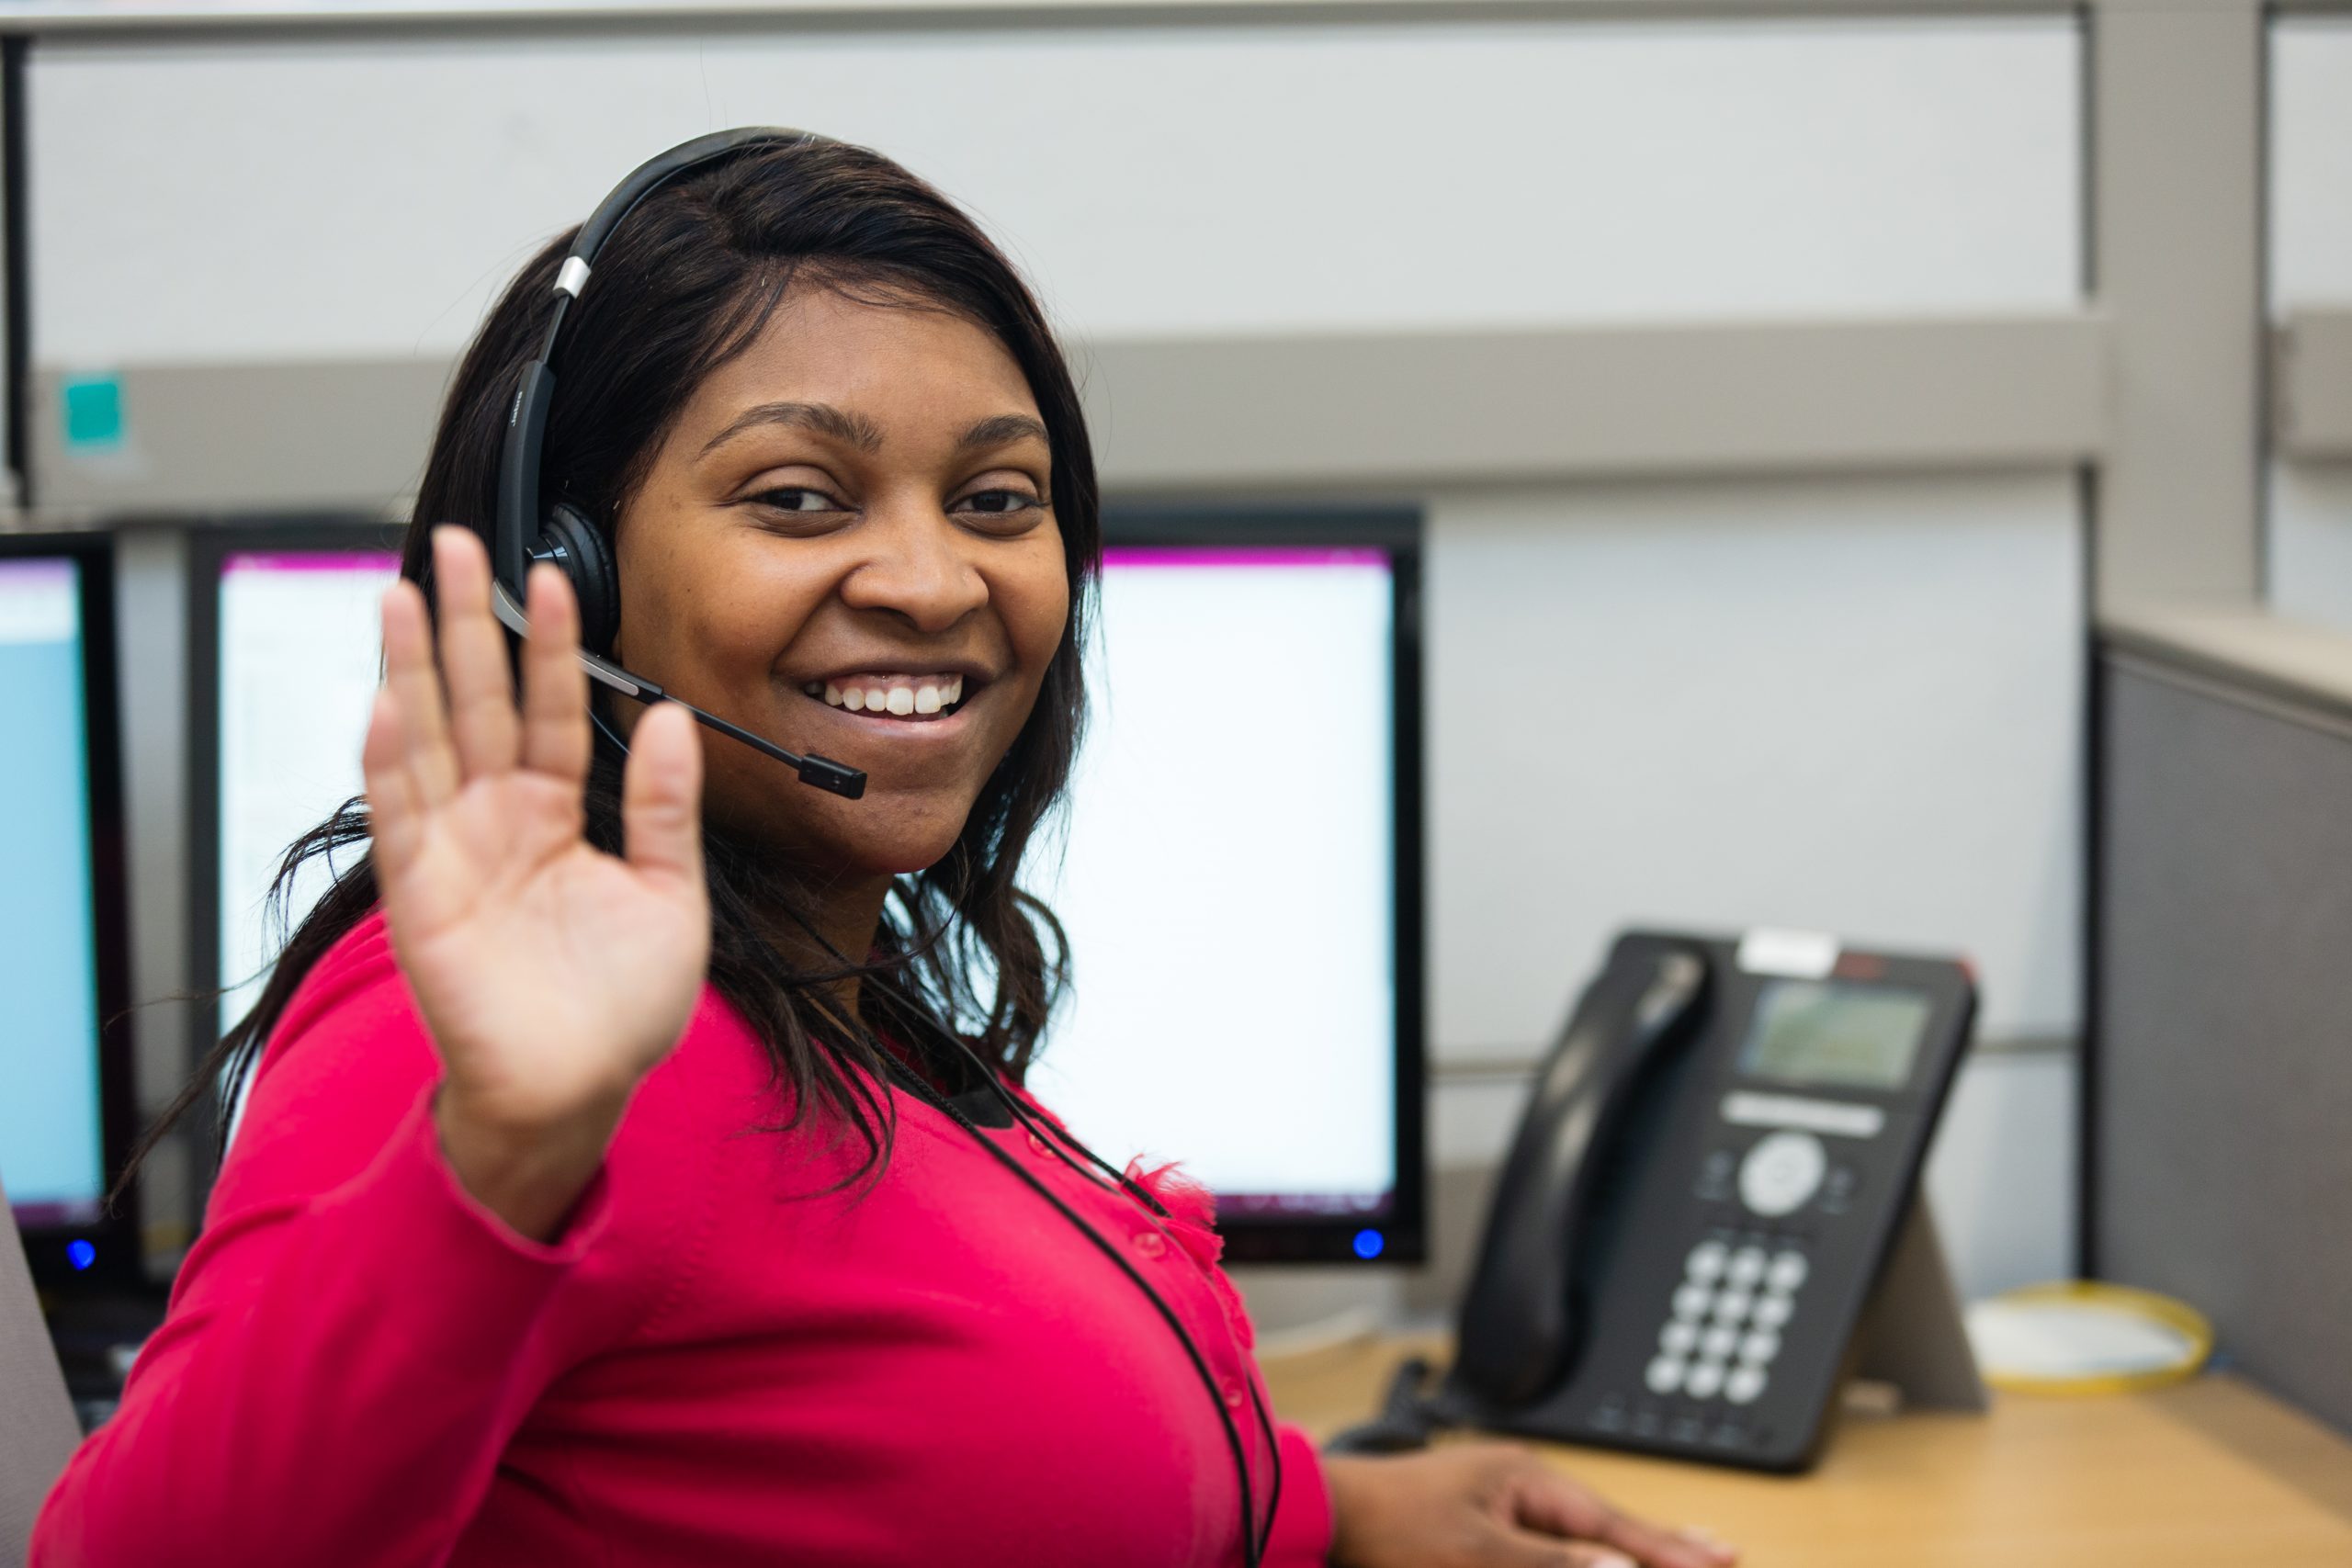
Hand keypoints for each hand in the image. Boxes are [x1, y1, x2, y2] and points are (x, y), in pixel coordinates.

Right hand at [364, 526, 709, 1240]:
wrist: (581, 1092)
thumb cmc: (620, 1010)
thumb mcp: (670, 894)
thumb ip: (668, 807)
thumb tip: (674, 717)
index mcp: (559, 815)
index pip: (554, 710)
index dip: (553, 645)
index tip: (555, 576)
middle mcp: (499, 822)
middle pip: (477, 703)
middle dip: (464, 624)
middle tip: (457, 546)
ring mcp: (455, 853)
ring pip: (427, 740)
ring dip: (411, 669)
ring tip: (403, 593)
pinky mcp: (423, 898)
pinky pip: (404, 818)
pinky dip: (393, 761)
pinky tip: (389, 702)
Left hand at [1323, 1444, 1735, 1567]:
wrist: (1318, 1520)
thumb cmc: (1387, 1529)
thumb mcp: (1476, 1555)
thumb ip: (1555, 1564)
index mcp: (1525, 1479)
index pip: (1614, 1525)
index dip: (1669, 1551)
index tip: (1724, 1559)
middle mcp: (1517, 1486)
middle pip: (1606, 1524)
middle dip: (1663, 1544)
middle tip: (1723, 1553)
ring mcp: (1497, 1504)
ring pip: (1579, 1533)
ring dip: (1626, 1549)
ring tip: (1681, 1553)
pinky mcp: (1475, 1529)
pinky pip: (1545, 1541)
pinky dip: (1582, 1550)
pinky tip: (1598, 1557)